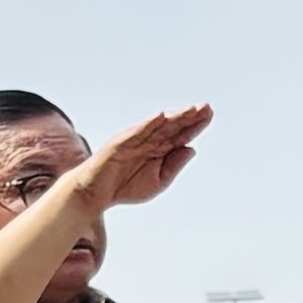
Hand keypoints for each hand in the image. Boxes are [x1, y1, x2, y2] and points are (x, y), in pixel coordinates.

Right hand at [71, 106, 213, 212]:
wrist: (94, 195)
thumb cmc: (124, 188)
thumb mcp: (157, 182)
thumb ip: (173, 166)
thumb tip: (192, 148)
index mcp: (158, 151)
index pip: (180, 135)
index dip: (194, 125)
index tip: (209, 115)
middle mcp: (148, 142)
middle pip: (172, 127)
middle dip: (189, 117)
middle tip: (206, 107)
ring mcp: (134, 141)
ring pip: (158, 127)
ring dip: (173, 117)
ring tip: (190, 110)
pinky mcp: (120, 144)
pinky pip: (136, 132)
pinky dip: (148, 124)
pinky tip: (161, 117)